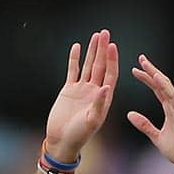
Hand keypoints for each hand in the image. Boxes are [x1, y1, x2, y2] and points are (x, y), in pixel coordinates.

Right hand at [44, 29, 118, 162]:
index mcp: (104, 98)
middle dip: (103, 49)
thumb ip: (99, 104)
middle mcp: (94, 91)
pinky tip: (77, 47)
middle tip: (105, 33)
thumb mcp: (92, 121)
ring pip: (88, 65)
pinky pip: (72, 71)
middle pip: (100, 65)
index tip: (112, 45)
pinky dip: (74, 59)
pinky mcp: (69, 90)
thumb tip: (105, 87)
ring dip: (92, 51)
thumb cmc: (79, 135)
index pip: (110, 74)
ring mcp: (82, 89)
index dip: (112, 60)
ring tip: (95, 35)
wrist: (62, 141)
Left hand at [127, 54, 173, 173]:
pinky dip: (163, 85)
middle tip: (140, 58)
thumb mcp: (156, 137)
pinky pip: (171, 96)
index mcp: (169, 109)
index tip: (136, 70)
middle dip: (150, 70)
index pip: (156, 89)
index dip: (147, 79)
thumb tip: (130, 114)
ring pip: (166, 85)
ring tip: (144, 62)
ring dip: (155, 73)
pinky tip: (155, 76)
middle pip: (161, 83)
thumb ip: (144, 125)